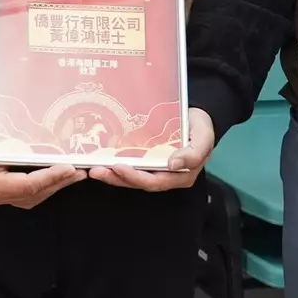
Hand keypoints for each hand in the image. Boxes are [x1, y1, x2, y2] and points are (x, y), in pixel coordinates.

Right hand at [0, 128, 85, 209]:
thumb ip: (18, 151)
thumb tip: (48, 150)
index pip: (28, 185)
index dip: (51, 177)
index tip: (69, 168)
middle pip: (35, 194)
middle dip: (59, 182)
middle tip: (80, 171)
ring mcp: (0, 200)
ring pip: (34, 197)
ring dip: (56, 186)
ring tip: (75, 175)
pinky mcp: (4, 196)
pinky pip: (29, 195)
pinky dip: (45, 186)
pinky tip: (58, 178)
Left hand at [90, 108, 216, 191]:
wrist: (196, 116)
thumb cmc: (200, 127)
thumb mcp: (204, 137)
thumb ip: (194, 152)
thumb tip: (174, 164)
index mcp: (180, 175)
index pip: (155, 181)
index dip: (135, 177)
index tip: (118, 167)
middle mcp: (165, 175)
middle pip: (138, 182)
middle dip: (116, 178)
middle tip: (96, 170)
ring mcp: (154, 168)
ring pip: (130, 176)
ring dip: (111, 174)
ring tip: (92, 168)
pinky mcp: (145, 159)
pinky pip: (129, 165)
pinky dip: (113, 164)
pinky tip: (99, 159)